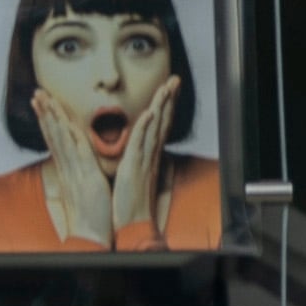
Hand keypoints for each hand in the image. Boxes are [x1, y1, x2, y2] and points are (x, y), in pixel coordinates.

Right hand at [31, 91, 114, 246]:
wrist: (89, 237)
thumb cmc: (90, 217)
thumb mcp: (84, 191)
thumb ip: (81, 176)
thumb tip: (80, 168)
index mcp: (68, 171)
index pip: (55, 141)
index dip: (48, 122)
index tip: (41, 104)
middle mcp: (68, 168)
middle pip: (53, 135)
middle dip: (45, 112)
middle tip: (36, 93)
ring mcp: (75, 171)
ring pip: (61, 138)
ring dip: (52, 117)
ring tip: (43, 99)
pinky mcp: (86, 177)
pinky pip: (78, 151)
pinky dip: (72, 134)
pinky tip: (66, 120)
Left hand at [110, 77, 180, 241]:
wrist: (132, 225)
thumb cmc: (131, 203)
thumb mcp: (135, 176)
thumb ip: (138, 161)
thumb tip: (139, 152)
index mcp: (148, 157)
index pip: (159, 125)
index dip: (165, 106)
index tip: (169, 89)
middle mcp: (150, 155)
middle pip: (162, 121)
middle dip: (169, 99)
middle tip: (175, 79)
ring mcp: (144, 160)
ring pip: (155, 127)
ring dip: (161, 106)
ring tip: (167, 87)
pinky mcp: (135, 167)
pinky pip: (141, 143)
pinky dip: (145, 128)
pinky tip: (150, 113)